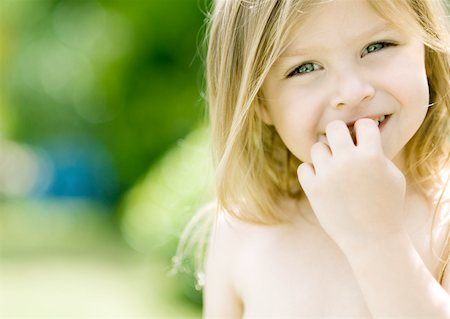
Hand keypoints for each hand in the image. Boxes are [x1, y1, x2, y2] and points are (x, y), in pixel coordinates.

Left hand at [297, 119, 406, 252]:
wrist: (372, 240)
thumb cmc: (387, 207)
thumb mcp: (393, 175)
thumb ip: (378, 152)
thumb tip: (359, 135)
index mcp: (372, 156)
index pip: (363, 124)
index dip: (364, 130)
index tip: (363, 140)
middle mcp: (348, 161)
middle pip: (334, 127)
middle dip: (339, 134)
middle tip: (342, 146)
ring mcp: (328, 175)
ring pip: (317, 147)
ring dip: (325, 155)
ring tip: (334, 168)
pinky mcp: (313, 189)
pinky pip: (304, 167)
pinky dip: (312, 172)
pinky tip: (323, 180)